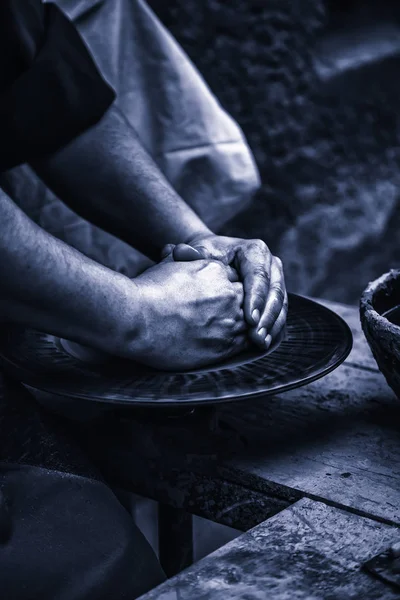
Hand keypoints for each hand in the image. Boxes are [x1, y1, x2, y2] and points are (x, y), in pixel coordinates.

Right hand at [130, 258, 247, 370]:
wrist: (136, 319)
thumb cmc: (146, 291)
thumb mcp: (166, 265)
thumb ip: (180, 259)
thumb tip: (175, 249)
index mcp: (216, 270)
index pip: (235, 277)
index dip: (228, 287)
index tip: (220, 296)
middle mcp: (228, 294)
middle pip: (246, 298)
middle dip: (242, 305)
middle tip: (230, 314)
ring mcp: (229, 320)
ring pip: (249, 321)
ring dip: (245, 325)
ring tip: (232, 331)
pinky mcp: (225, 345)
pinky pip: (245, 343)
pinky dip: (244, 342)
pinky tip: (232, 343)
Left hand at [162, 234, 287, 349]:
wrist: (212, 260)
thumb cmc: (203, 258)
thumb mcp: (198, 254)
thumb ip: (192, 255)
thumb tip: (180, 252)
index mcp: (254, 251)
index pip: (258, 275)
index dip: (255, 298)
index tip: (249, 319)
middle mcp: (271, 263)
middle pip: (275, 290)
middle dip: (267, 316)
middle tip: (256, 336)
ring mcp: (277, 280)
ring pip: (281, 303)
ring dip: (273, 325)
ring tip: (260, 343)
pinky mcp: (277, 296)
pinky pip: (280, 313)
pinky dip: (274, 329)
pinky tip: (264, 344)